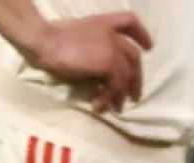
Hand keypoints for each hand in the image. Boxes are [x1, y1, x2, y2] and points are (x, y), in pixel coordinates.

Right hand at [20, 13, 153, 113]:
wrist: (45, 41)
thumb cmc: (50, 37)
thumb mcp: (74, 36)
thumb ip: (90, 46)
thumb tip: (92, 69)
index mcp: (105, 23)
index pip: (130, 23)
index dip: (142, 35)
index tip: (148, 47)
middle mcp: (114, 35)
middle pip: (133, 57)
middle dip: (135, 78)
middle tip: (134, 96)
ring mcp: (113, 49)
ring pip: (126, 75)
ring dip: (121, 94)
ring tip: (116, 108)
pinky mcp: (109, 65)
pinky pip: (115, 86)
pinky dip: (109, 99)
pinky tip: (100, 107)